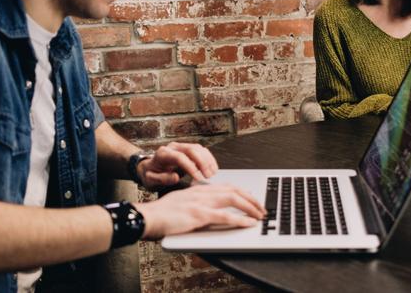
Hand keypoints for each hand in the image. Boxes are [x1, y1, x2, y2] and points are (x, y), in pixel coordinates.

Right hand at [136, 184, 265, 238]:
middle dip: (251, 198)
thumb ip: (194, 202)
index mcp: (198, 189)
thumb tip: (207, 209)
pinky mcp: (198, 215)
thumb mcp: (181, 203)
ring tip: (260, 215)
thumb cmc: (160, 213)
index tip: (252, 199)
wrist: (147, 216)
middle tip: (262, 208)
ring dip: (250, 208)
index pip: (226, 186)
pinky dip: (239, 220)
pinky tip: (248, 223)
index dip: (242, 192)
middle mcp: (202, 192)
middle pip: (234, 190)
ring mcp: (201, 202)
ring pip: (233, 200)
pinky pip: (224, 216)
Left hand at [137, 142, 217, 189]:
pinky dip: (208, 158)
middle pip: (191, 149)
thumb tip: (176, 177)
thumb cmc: (150, 175)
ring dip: (207, 160)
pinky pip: (200, 150)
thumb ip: (162, 179)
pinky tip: (213, 168)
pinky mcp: (187, 149)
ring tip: (212, 174)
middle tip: (208, 176)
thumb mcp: (151, 180)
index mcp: (162, 154)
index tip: (199, 178)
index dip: (190, 167)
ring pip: (198, 148)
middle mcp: (172, 147)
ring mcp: (180, 146)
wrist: (149, 167)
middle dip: (202, 163)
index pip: (179, 157)